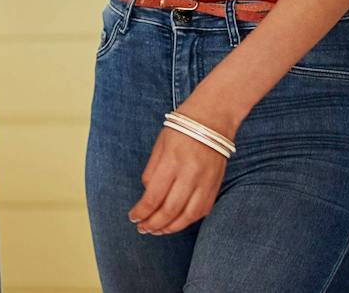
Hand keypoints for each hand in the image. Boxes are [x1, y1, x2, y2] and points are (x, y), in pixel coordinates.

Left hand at [127, 117, 231, 235]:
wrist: (213, 119)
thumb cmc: (181, 129)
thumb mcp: (159, 145)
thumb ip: (152, 172)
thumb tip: (148, 197)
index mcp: (172, 161)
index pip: (154, 196)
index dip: (142, 211)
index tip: (133, 217)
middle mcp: (190, 174)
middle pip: (170, 210)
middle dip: (153, 223)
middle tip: (142, 229)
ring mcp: (205, 182)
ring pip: (187, 216)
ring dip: (170, 228)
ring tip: (157, 231)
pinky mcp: (215, 186)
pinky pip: (202, 211)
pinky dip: (187, 221)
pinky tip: (176, 223)